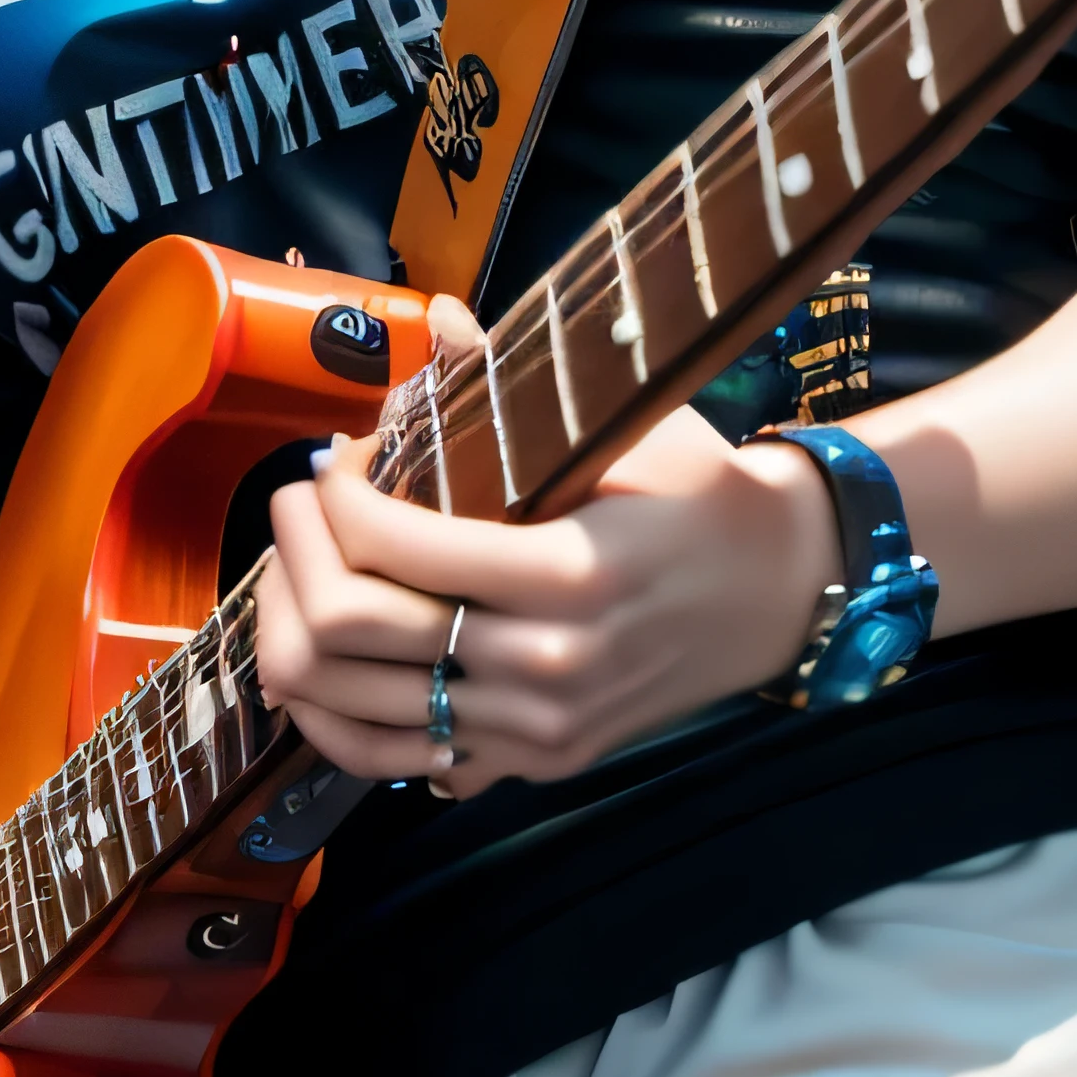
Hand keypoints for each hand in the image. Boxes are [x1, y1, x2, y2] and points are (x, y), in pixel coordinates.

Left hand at [254, 301, 837, 789]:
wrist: (782, 588)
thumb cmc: (699, 495)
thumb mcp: (625, 427)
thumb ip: (515, 383)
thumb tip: (437, 315)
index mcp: (569, 572)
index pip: (393, 545)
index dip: (333, 496)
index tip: (331, 458)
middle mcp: (549, 664)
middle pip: (352, 628)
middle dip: (294, 554)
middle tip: (294, 505)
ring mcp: (539, 726)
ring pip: (354, 708)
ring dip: (295, 635)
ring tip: (295, 574)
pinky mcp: (536, 761)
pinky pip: (400, 757)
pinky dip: (339, 714)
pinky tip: (326, 656)